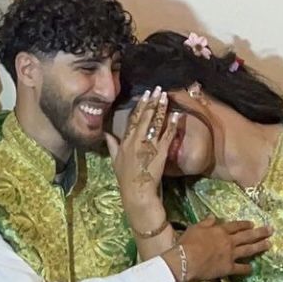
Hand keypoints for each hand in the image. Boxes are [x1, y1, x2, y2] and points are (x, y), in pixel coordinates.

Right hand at [105, 88, 178, 209]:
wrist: (137, 192)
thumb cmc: (126, 178)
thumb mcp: (115, 161)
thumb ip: (111, 145)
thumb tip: (106, 133)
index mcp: (125, 141)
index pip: (133, 119)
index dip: (139, 106)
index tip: (145, 94)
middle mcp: (136, 140)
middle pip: (145, 117)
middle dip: (151, 101)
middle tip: (157, 89)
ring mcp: (149, 145)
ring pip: (156, 123)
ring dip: (161, 108)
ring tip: (166, 96)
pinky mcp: (160, 152)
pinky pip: (167, 135)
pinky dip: (173, 124)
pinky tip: (177, 114)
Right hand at [171, 214, 272, 281]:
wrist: (187, 260)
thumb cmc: (188, 242)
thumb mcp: (195, 227)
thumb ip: (206, 222)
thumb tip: (213, 216)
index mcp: (221, 231)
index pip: (236, 226)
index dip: (245, 224)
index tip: (252, 223)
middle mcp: (229, 241)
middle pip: (247, 236)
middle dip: (260, 232)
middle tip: (271, 230)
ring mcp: (230, 255)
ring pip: (248, 250)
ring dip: (259, 247)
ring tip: (269, 244)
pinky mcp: (228, 268)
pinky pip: (240, 268)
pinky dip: (246, 268)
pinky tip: (252, 268)